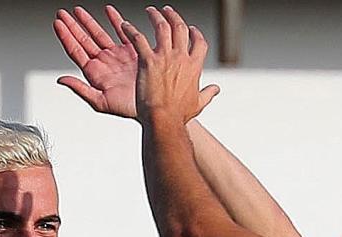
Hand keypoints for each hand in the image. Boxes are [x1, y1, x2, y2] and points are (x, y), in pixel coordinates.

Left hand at [55, 5, 140, 117]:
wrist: (152, 104)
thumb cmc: (127, 108)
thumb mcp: (101, 102)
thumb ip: (81, 89)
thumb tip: (62, 80)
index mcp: (94, 73)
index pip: (75, 50)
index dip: (65, 36)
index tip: (57, 23)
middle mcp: (103, 62)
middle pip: (83, 40)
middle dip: (72, 25)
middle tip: (61, 13)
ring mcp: (116, 55)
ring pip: (98, 33)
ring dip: (88, 21)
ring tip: (77, 10)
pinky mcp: (131, 50)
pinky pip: (120, 32)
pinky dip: (114, 20)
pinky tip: (108, 10)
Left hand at [121, 6, 220, 124]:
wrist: (164, 120)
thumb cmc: (179, 116)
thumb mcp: (198, 103)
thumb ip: (208, 93)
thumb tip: (216, 89)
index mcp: (194, 66)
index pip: (199, 42)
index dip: (195, 33)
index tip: (190, 28)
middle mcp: (181, 57)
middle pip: (180, 28)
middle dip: (174, 16)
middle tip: (167, 11)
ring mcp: (165, 57)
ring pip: (162, 27)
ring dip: (156, 16)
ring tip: (150, 11)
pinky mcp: (148, 61)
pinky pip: (139, 39)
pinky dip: (131, 30)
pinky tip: (125, 25)